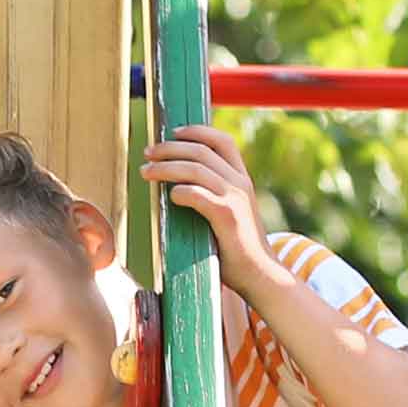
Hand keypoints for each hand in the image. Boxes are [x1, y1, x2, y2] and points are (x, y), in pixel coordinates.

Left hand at [138, 123, 274, 269]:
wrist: (261, 275)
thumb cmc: (238, 248)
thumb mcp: (232, 213)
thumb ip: (214, 196)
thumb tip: (179, 186)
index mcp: (242, 179)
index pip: (222, 141)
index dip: (196, 131)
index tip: (172, 133)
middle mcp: (240, 183)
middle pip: (201, 150)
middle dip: (170, 147)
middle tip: (147, 153)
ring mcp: (235, 198)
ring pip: (196, 168)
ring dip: (166, 167)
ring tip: (146, 172)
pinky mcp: (227, 217)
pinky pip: (198, 195)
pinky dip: (180, 191)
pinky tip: (170, 196)